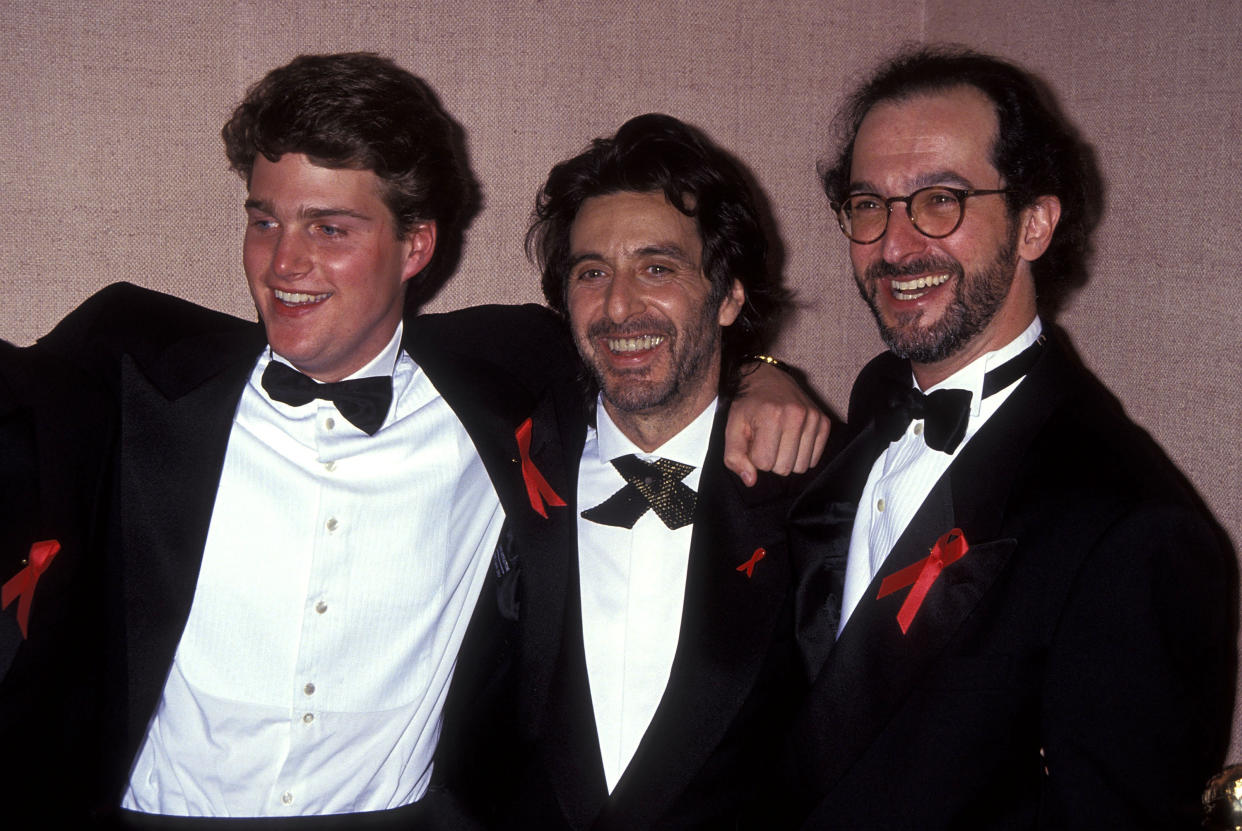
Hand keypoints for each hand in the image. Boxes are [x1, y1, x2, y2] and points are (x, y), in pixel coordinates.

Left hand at [724, 362, 829, 485]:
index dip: (755, 457)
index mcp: (771, 416)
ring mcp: (813, 418)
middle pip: (784, 468)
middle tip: (767, 441)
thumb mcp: (732, 428)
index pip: (764, 463)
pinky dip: (802, 455)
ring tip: (779, 440)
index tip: (754, 442)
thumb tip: (751, 481)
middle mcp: (796, 415)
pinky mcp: (824, 421)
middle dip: (771, 460)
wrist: (766, 377)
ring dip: (787, 459)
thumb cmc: (748, 405)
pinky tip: (792, 440)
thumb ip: (735, 457)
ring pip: (801, 466)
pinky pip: (815, 459)